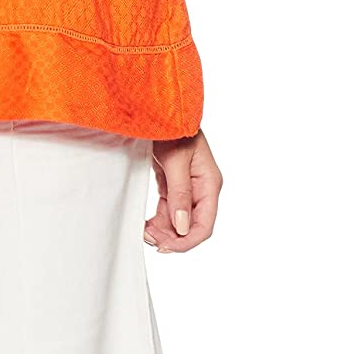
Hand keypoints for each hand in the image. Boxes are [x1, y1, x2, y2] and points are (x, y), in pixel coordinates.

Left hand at [144, 125, 221, 251]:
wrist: (158, 107)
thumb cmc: (171, 127)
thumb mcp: (175, 160)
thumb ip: (179, 193)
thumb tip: (183, 227)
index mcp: (209, 183)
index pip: (205, 224)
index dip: (187, 241)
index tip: (165, 247)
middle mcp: (202, 187)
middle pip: (192, 225)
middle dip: (173, 237)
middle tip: (148, 239)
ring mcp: (188, 185)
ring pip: (180, 218)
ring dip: (164, 230)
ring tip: (144, 232)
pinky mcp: (174, 182)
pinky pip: (170, 208)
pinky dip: (159, 219)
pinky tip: (147, 223)